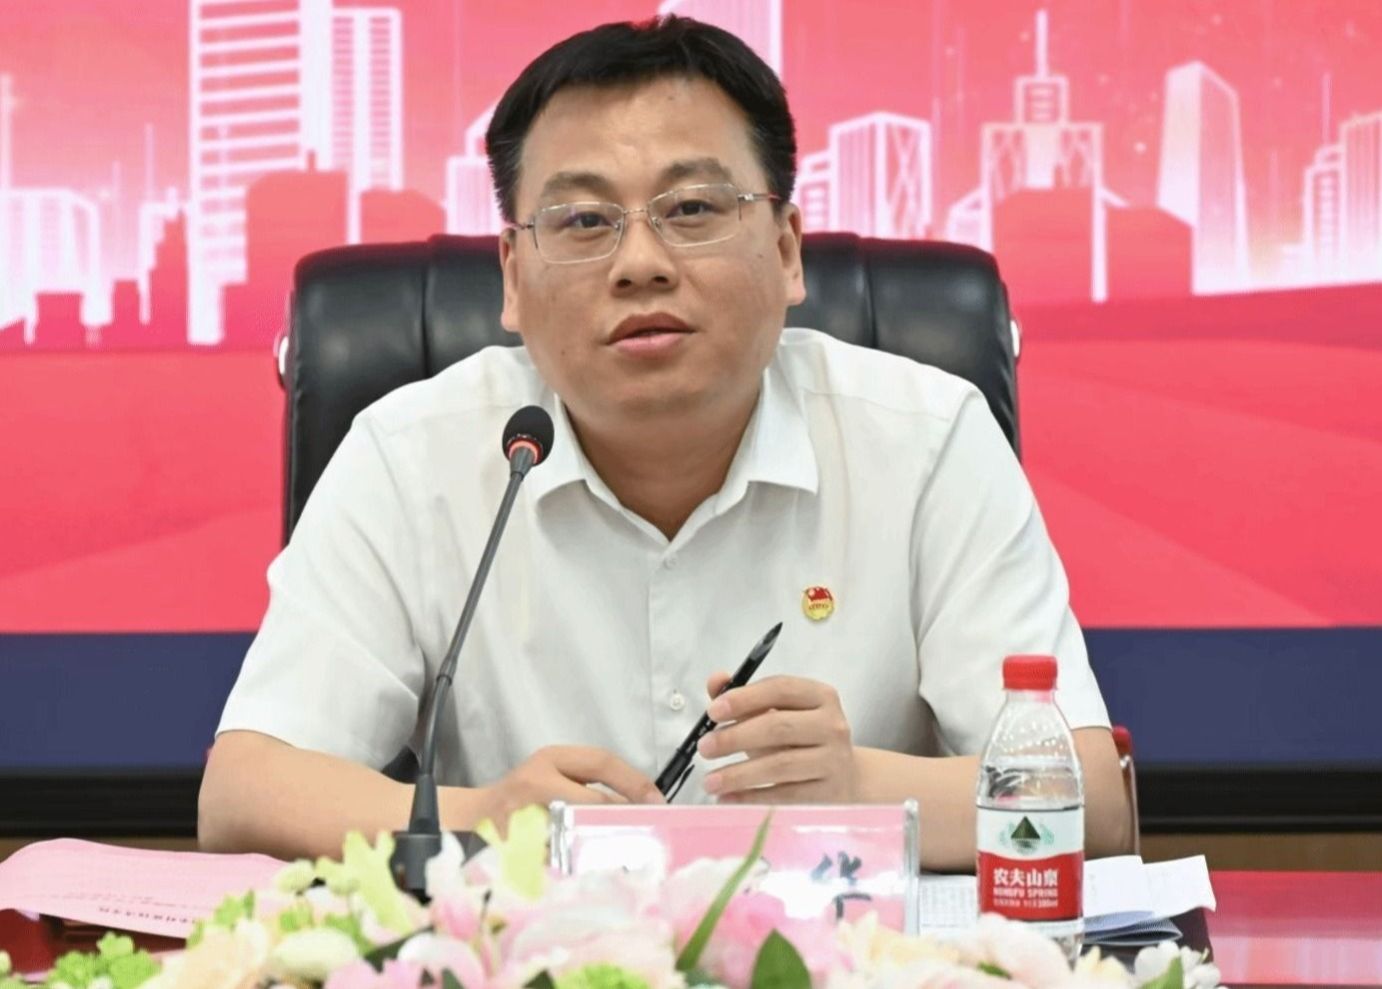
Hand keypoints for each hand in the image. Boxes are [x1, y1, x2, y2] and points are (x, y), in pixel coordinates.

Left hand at [478, 745, 661, 830]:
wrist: (481, 812)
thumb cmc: (500, 835)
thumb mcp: (528, 847)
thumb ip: (561, 848)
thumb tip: (604, 853)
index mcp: (535, 783)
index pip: (584, 793)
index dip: (614, 807)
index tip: (639, 821)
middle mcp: (547, 763)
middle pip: (600, 762)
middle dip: (633, 782)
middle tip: (657, 804)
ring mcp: (556, 758)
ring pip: (602, 761)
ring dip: (630, 780)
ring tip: (654, 802)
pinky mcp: (564, 761)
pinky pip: (598, 766)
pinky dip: (620, 780)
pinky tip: (635, 798)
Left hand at [696, 673, 857, 802]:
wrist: (846, 777)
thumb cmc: (802, 740)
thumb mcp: (777, 714)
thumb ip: (745, 697)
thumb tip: (716, 681)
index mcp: (820, 696)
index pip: (780, 688)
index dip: (744, 698)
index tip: (713, 712)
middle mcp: (832, 725)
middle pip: (778, 727)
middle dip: (735, 737)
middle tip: (705, 748)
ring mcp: (834, 760)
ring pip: (780, 765)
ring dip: (739, 773)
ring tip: (710, 780)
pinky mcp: (829, 793)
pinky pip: (785, 795)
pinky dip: (753, 797)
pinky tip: (729, 798)